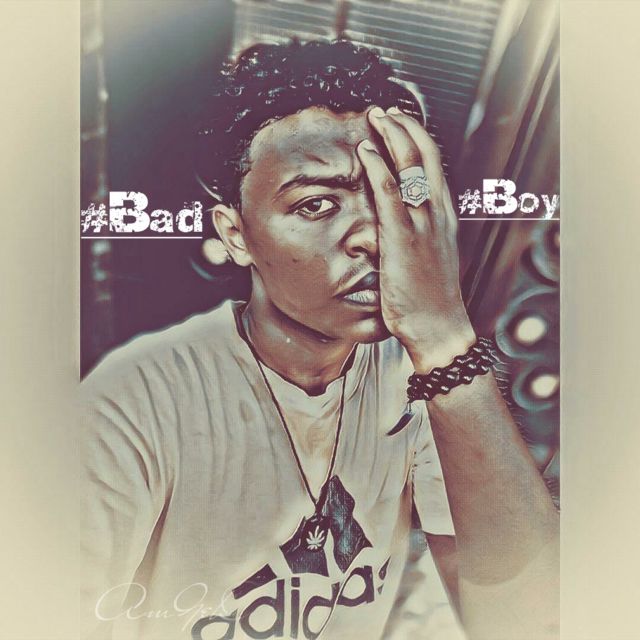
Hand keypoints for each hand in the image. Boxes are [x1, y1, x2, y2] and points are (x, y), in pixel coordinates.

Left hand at [357, 106, 475, 371]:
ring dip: (392, 136)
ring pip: (411, 167)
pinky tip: (366, 151)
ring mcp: (421, 225)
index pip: (433, 165)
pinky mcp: (403, 240)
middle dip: (404, 127)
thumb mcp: (428, 260)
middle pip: (425, 156)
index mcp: (442, 217)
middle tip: (384, 111)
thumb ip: (415, 236)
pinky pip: (391, 195)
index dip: (417, 138)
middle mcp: (436, 214)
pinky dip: (379, 169)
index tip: (399, 123)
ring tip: (375, 117)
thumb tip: (395, 225)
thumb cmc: (431, 300)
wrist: (439, 329)